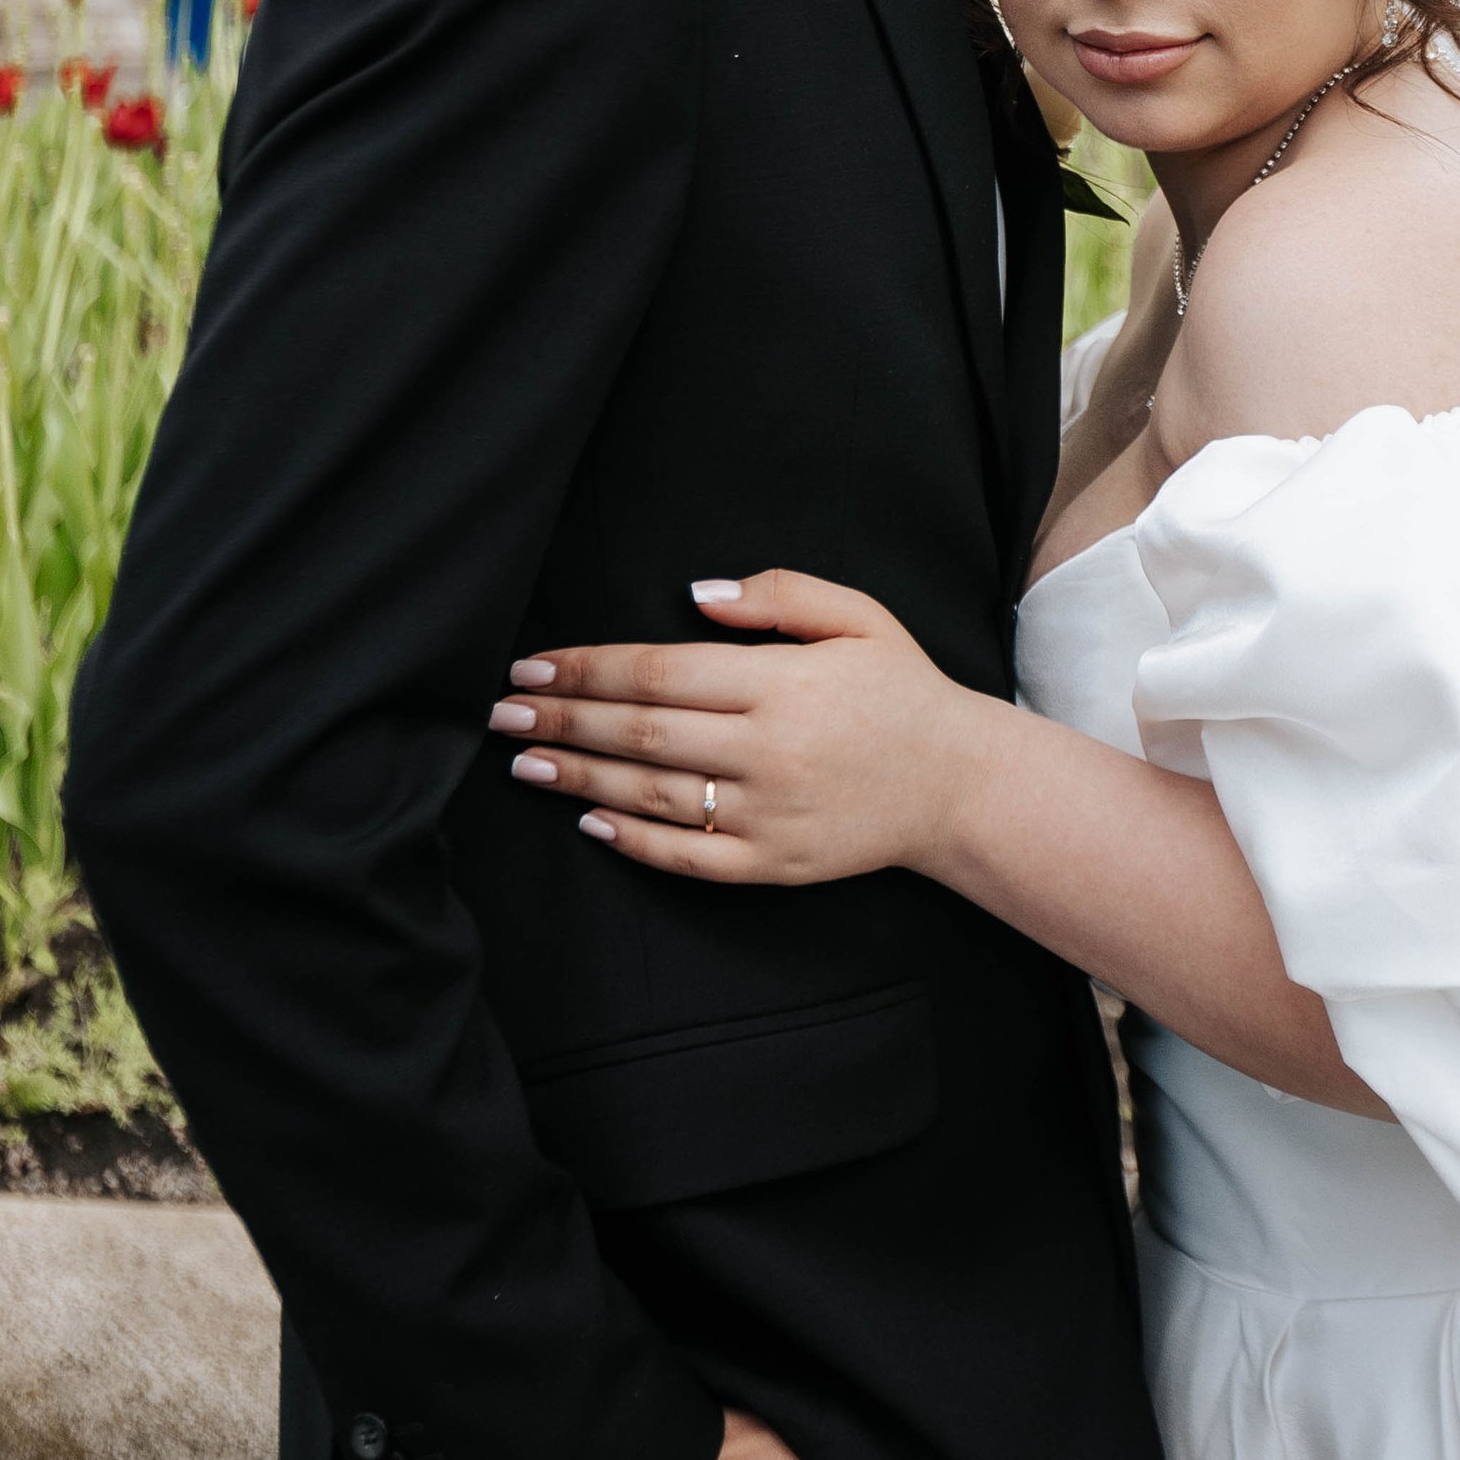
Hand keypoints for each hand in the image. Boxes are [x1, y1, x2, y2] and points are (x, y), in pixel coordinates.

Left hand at [492, 574, 997, 884]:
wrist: (960, 784)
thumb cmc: (901, 691)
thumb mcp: (856, 617)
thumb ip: (777, 595)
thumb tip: (692, 595)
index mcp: (782, 683)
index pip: (659, 671)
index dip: (586, 668)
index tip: (530, 667)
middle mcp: (770, 749)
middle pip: (642, 733)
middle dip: (563, 721)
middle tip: (500, 714)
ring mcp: (770, 813)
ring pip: (653, 796)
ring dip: (579, 779)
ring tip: (524, 765)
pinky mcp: (775, 864)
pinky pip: (689, 858)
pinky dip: (634, 842)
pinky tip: (589, 824)